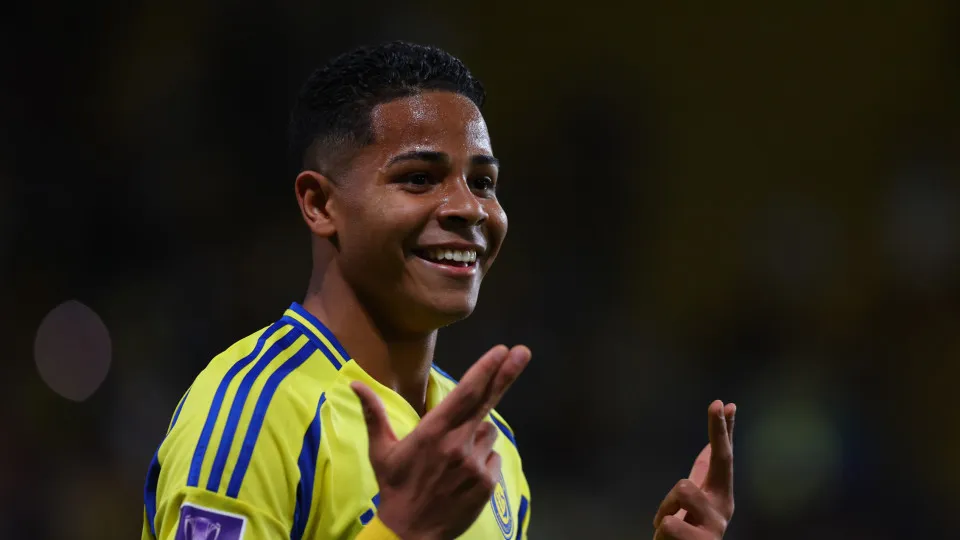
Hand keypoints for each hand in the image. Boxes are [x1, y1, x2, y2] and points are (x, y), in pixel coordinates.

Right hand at [351, 344, 531, 539]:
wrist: (411, 534)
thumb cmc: (394, 488)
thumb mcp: (380, 451)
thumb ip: (374, 414)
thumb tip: (355, 384)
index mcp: (432, 432)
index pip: (464, 394)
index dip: (485, 369)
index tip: (501, 350)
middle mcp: (457, 445)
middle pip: (487, 402)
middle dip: (506, 374)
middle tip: (522, 351)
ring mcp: (474, 465)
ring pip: (489, 432)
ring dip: (479, 434)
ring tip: (456, 454)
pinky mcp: (487, 484)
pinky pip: (493, 458)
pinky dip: (484, 459)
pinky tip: (464, 473)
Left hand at [653, 400, 735, 539]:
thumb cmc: (687, 531)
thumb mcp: (693, 499)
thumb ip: (704, 472)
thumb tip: (711, 444)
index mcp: (720, 495)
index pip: (723, 455)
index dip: (724, 428)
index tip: (725, 402)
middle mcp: (724, 508)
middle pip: (721, 460)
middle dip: (719, 429)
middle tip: (717, 401)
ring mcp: (715, 526)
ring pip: (682, 488)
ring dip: (666, 506)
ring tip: (669, 524)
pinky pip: (668, 520)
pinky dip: (661, 527)